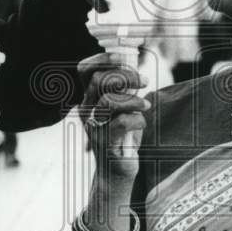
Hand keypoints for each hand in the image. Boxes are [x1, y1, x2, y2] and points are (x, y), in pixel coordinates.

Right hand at [78, 53, 148, 183]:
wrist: (115, 172)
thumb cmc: (122, 136)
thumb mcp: (122, 108)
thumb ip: (124, 90)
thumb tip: (137, 69)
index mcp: (88, 98)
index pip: (84, 70)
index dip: (102, 59)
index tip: (124, 58)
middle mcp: (86, 110)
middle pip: (99, 81)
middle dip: (126, 75)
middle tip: (144, 81)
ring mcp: (93, 127)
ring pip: (109, 101)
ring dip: (133, 100)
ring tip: (146, 106)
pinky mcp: (104, 143)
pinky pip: (120, 123)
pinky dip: (136, 120)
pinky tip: (142, 123)